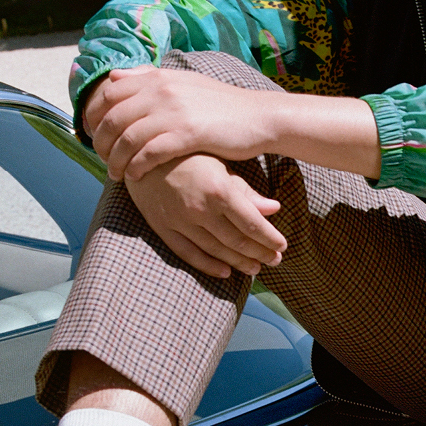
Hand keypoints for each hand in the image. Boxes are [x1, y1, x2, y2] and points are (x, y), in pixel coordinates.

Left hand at [84, 66, 278, 182]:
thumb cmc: (219, 104)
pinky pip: (150, 153)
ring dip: (116, 159)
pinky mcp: (188, 134)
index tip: (92, 134)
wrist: (258, 116)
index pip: (109, 93)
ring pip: (128, 138)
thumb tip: (114, 76)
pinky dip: (137, 166)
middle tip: (102, 159)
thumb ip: (147, 77)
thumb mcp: (183, 82)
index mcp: (158, 77)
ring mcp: (175, 111)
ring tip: (116, 174)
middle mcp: (162, 90)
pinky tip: (136, 176)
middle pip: (113, 117)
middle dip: (101, 142)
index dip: (93, 115)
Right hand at [127, 152, 284, 278]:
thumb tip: (275, 209)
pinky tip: (225, 273)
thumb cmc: (188, 154)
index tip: (282, 246)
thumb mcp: (220, 165)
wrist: (142, 152)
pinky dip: (208, 266)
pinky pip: (188, 253)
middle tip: (276, 261)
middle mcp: (200, 209)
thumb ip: (246, 190)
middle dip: (260, 253)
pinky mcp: (163, 228)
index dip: (270, 238)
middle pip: (237, 240)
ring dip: (239, 262)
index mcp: (219, 190)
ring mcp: (180, 221)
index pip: (252, 223)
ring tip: (256, 269)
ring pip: (216, 250)